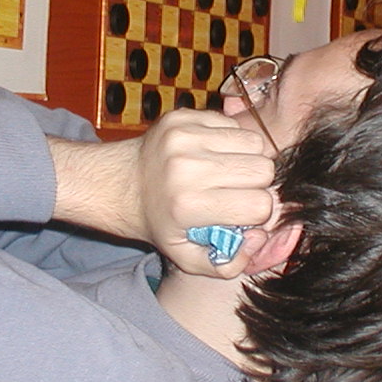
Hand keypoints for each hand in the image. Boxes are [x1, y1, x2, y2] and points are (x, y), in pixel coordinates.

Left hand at [135, 109, 280, 276]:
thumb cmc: (158, 222)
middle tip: (237, 191)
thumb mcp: (186, 258)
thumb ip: (229, 265)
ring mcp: (183, 137)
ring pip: (254, 143)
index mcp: (188, 206)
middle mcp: (186, 168)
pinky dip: (230, 140)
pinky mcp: (183, 117)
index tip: (242, 213)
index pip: (260, 205)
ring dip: (248, 158)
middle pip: (263, 170)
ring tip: (227, 171)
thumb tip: (259, 237)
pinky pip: (233, 124)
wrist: (117, 184)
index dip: (258, 212)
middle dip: (257, 184)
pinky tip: (213, 153)